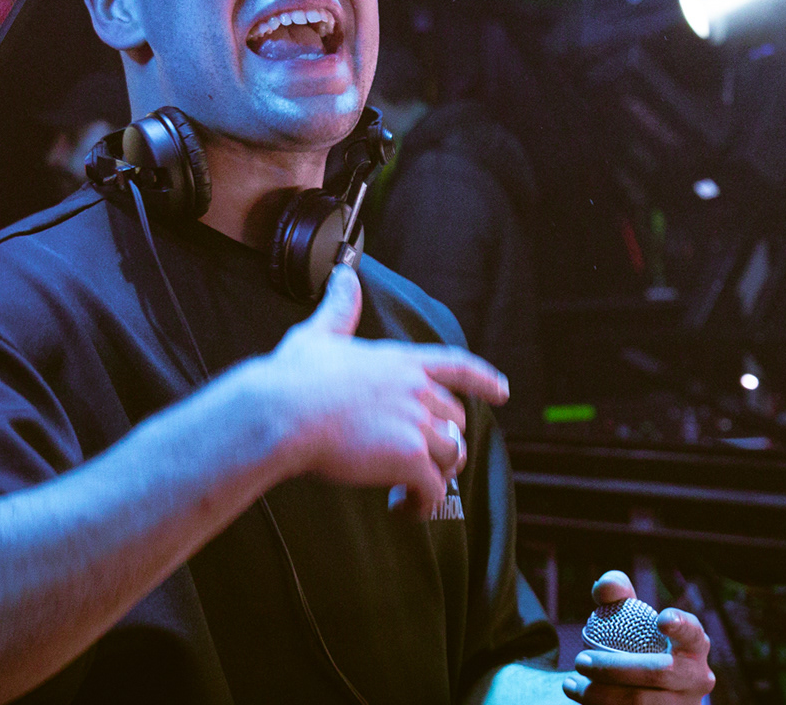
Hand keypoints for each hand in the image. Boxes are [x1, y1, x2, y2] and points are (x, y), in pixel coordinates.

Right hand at [252, 262, 507, 518]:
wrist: (282, 413)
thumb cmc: (293, 377)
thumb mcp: (320, 335)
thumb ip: (340, 309)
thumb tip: (344, 276)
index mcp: (400, 361)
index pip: (458, 366)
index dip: (484, 379)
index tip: (504, 391)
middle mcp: (417, 390)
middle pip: (456, 420)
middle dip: (444, 441)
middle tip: (421, 460)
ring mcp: (416, 424)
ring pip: (452, 455)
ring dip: (436, 475)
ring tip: (411, 489)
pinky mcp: (409, 458)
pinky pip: (433, 489)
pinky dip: (423, 504)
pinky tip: (403, 509)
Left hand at [564, 572, 715, 704]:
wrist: (637, 685)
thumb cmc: (634, 640)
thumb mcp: (628, 612)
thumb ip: (615, 590)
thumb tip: (604, 589)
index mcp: (694, 646)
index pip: (693, 634)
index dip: (682, 627)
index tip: (660, 619)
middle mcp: (696, 680)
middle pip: (659, 674)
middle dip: (614, 668)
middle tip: (580, 660)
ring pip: (640, 703)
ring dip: (599, 694)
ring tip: (571, 683)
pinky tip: (580, 699)